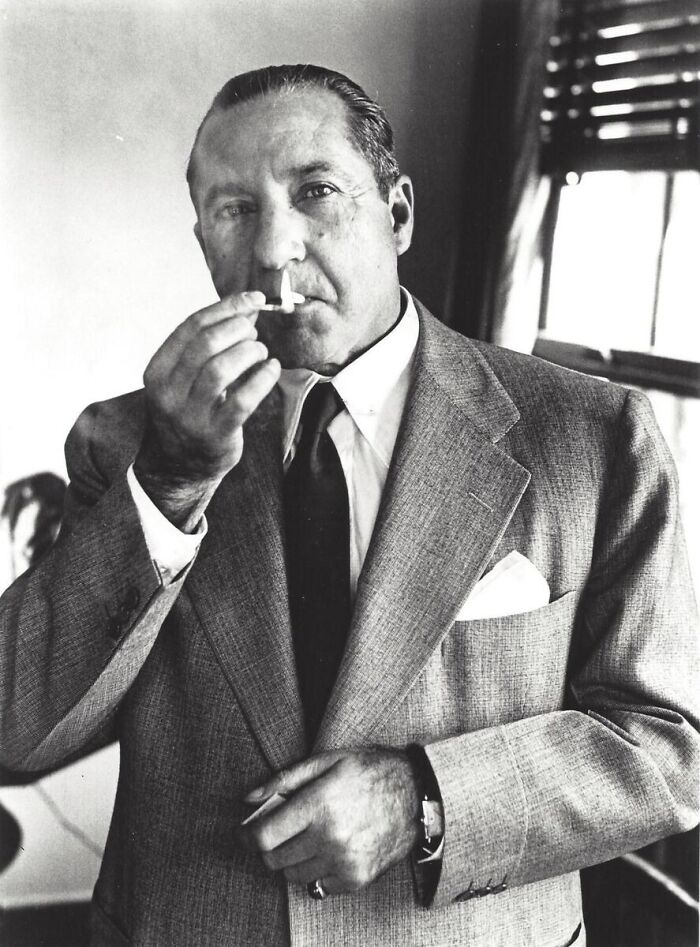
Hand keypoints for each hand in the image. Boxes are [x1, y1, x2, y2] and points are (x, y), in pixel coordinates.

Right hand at [134, 292, 279, 529]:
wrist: (177, 466)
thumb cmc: (188, 410)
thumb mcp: (187, 376)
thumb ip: (213, 343)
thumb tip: (249, 308)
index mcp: (158, 370)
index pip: (192, 327)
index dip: (227, 308)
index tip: (254, 300)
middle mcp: (168, 391)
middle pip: (206, 345)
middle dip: (238, 330)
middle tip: (254, 334)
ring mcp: (190, 415)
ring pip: (222, 370)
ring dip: (250, 353)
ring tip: (261, 353)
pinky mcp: (215, 434)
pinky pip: (242, 400)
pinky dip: (263, 379)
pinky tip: (272, 370)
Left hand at [240, 748, 420, 895]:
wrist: (418, 795)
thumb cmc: (370, 771)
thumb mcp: (327, 760)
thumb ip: (283, 779)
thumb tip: (248, 798)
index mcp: (319, 804)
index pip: (263, 836)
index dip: (246, 835)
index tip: (244, 831)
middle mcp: (329, 838)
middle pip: (273, 859)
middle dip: (267, 845)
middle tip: (277, 830)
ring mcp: (344, 862)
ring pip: (292, 875)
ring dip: (289, 859)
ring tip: (305, 837)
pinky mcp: (356, 879)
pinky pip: (317, 886)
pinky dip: (313, 871)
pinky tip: (325, 849)